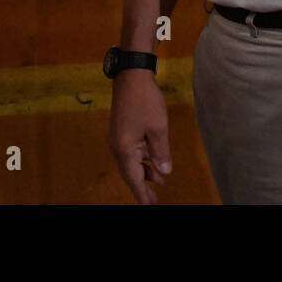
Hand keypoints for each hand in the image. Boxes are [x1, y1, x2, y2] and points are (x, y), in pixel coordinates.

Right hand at [108, 70, 170, 203]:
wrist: (132, 76)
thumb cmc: (145, 101)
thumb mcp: (158, 128)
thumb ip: (160, 152)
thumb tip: (163, 173)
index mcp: (125, 149)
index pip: (134, 178)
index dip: (142, 193)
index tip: (149, 205)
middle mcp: (118, 147)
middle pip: (130, 172)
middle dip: (142, 186)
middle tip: (153, 200)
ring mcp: (119, 138)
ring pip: (132, 161)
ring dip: (144, 172)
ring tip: (158, 183)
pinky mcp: (122, 130)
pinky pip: (132, 151)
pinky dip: (143, 159)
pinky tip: (153, 161)